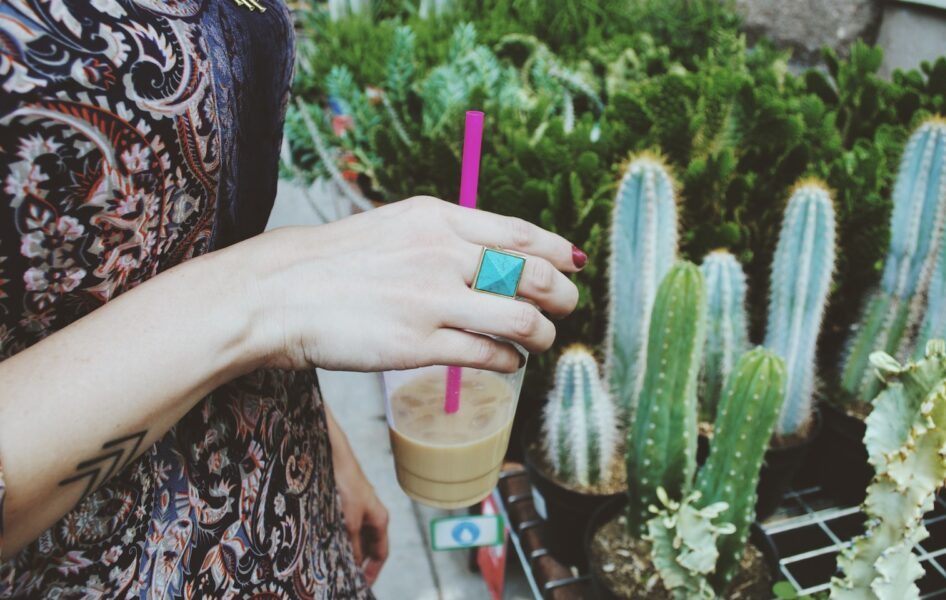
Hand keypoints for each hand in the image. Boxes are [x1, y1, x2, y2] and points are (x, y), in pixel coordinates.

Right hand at [247, 196, 583, 372]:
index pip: (520, 233)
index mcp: (438, 218)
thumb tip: (497, 255)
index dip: (557, 252)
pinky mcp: (418, 345)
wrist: (278, 292)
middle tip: (564, 309)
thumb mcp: (395, 226)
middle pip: (534, 275)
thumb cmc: (336, 262)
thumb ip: (446, 235)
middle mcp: (442, 253)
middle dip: (562, 297)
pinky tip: (509, 363)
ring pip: (522, 319)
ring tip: (539, 342)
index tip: (574, 264)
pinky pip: (489, 354)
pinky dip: (510, 361)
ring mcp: (432, 300)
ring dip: (543, 335)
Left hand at [326, 407, 388, 584]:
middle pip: (370, 546)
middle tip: (347, 577)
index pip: (381, 552)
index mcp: (380, 519)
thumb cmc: (346, 483)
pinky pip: (347, 527)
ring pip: (357, 537)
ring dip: (349, 549)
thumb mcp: (350, 519)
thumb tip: (354, 562)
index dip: (373, 570)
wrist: (333, 455)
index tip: (363, 585)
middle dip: (360, 562)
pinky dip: (341, 537)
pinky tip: (328, 542)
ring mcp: (359, 508)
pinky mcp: (346, 503)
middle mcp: (372, 514)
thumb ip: (353, 542)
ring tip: (336, 563)